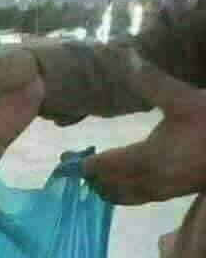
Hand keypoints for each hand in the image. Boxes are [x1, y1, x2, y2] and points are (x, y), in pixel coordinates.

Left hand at [82, 61, 205, 204]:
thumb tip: (125, 57)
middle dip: (94, 181)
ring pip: (124, 197)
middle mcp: (149, 179)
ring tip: (94, 184)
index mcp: (147, 157)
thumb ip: (151, 82)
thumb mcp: (182, 98)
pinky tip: (122, 190)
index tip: (74, 164)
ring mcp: (161, 191)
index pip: (108, 166)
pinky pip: (139, 199)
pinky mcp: (171, 195)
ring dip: (107, 191)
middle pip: (112, 186)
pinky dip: (124, 196)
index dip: (90, 167)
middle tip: (79, 174)